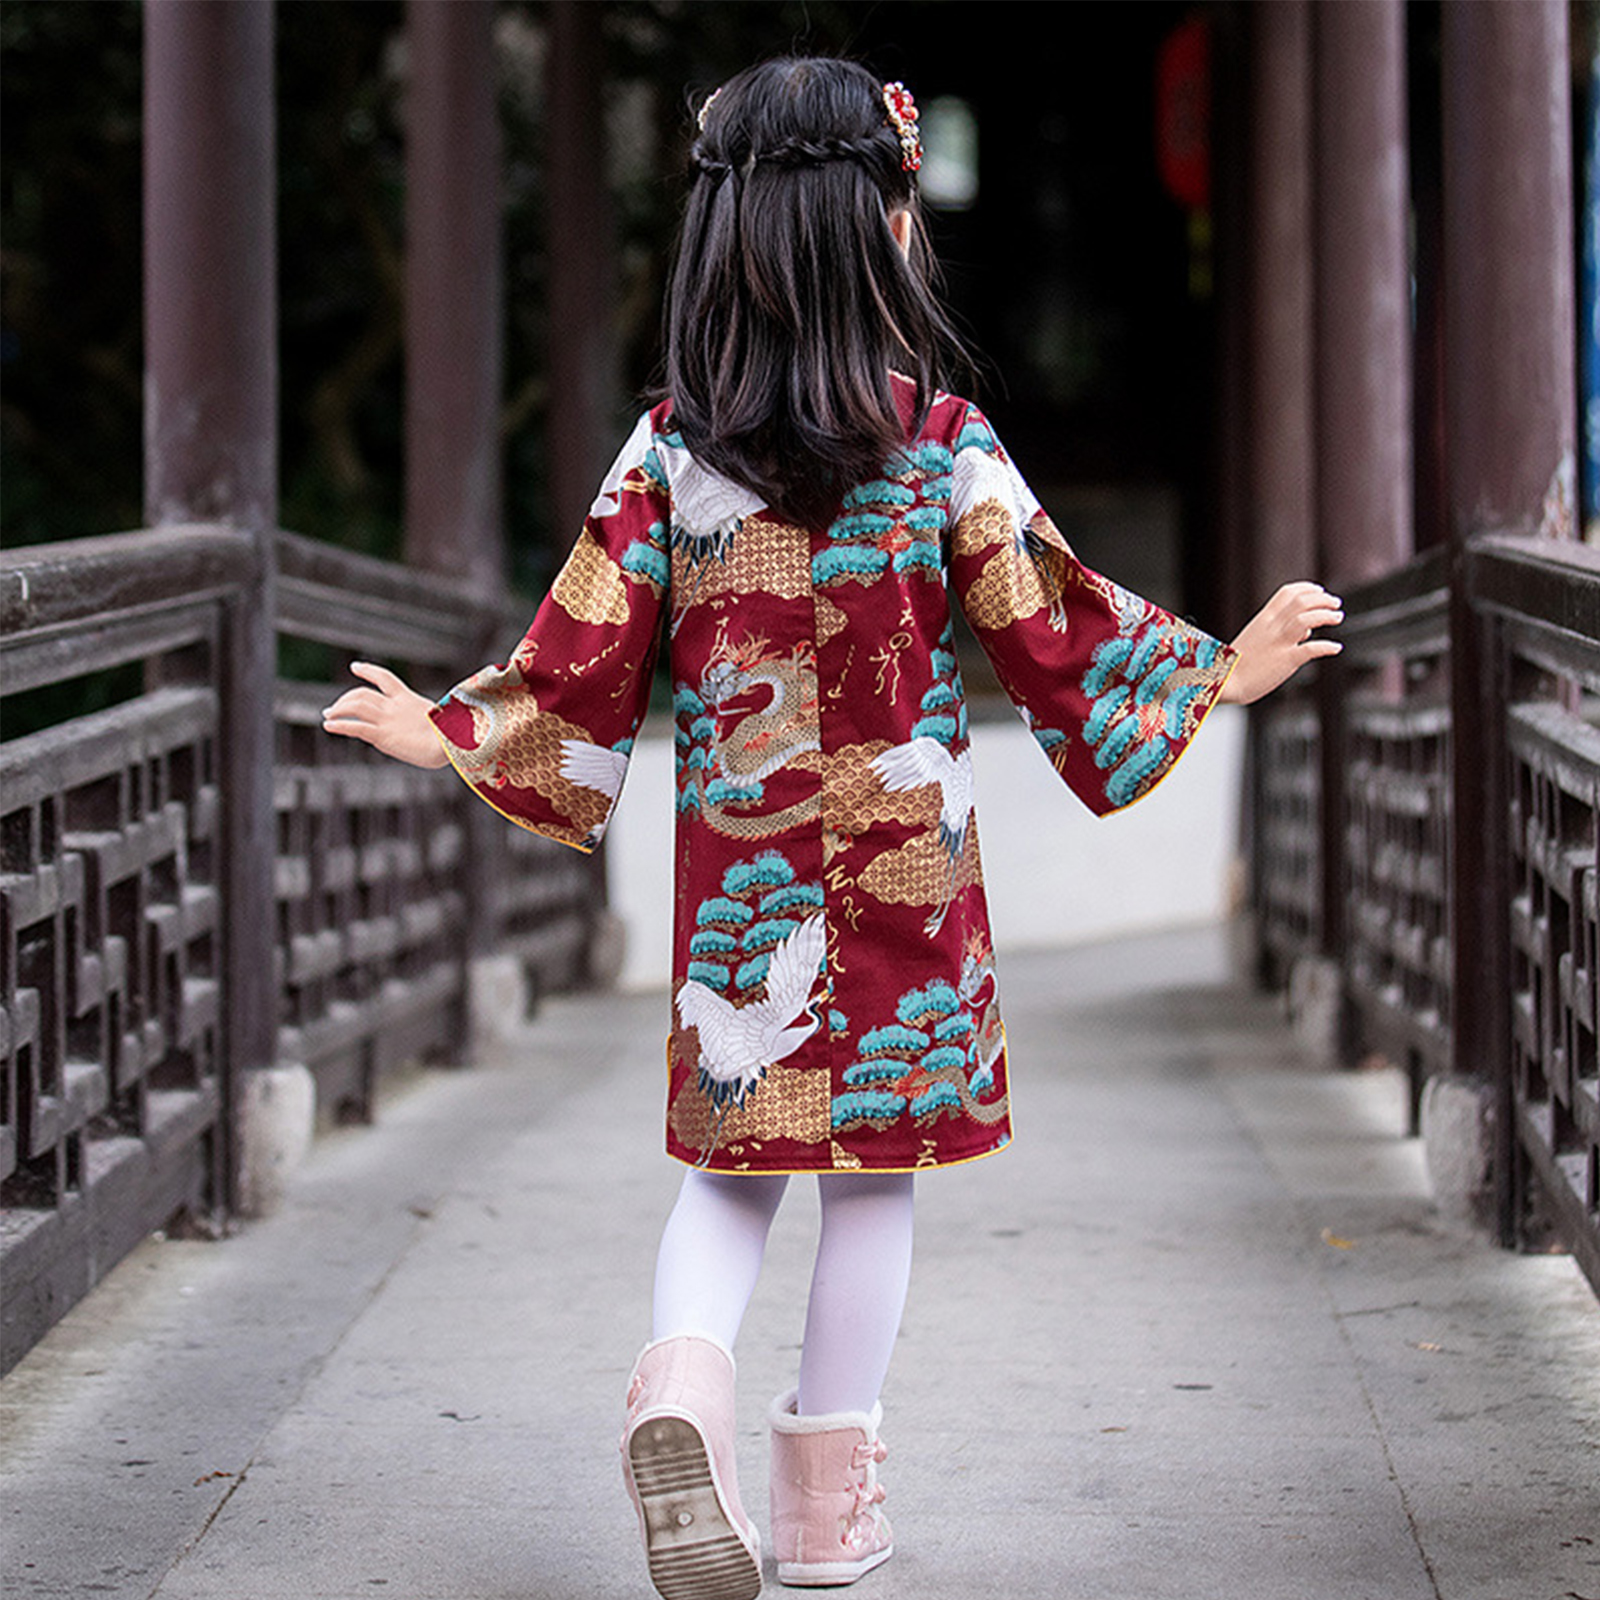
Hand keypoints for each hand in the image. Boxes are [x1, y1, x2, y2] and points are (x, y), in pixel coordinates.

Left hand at [322, 662, 450, 767]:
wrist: (451, 745)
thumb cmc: (452, 738)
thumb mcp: (437, 722)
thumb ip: (423, 721)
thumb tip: (427, 727)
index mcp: (408, 699)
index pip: (385, 678)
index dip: (368, 670)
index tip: (354, 666)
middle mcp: (395, 706)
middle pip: (362, 694)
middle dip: (345, 699)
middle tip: (333, 708)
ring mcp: (388, 720)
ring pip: (355, 706)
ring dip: (338, 709)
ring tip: (327, 716)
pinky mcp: (383, 736)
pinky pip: (355, 727)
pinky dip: (339, 725)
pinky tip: (328, 726)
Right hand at [1218, 582, 1343, 704]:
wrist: (1224, 682)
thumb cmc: (1237, 663)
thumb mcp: (1256, 638)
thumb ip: (1280, 630)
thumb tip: (1306, 630)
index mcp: (1263, 619)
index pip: (1287, 593)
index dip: (1307, 588)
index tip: (1320, 591)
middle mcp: (1272, 627)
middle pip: (1301, 601)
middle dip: (1323, 599)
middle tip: (1335, 603)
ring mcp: (1279, 643)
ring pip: (1306, 619)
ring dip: (1326, 616)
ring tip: (1337, 617)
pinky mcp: (1285, 660)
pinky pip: (1310, 649)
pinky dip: (1326, 646)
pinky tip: (1335, 647)